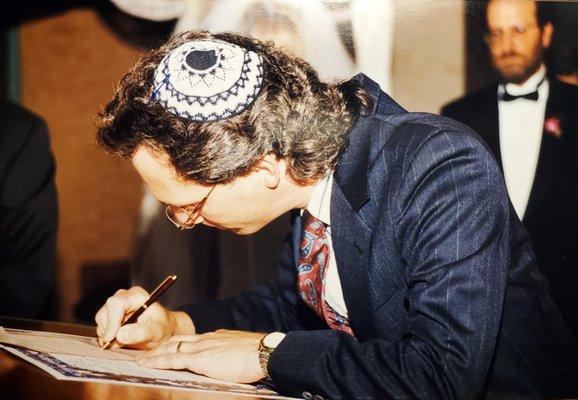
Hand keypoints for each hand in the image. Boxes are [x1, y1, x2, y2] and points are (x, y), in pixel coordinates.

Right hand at [94, 286, 194, 349]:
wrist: (163, 331)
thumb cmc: (162, 328)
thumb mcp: (156, 332)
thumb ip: (140, 333)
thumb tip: (120, 335)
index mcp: (136, 295)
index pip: (115, 304)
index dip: (112, 322)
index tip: (113, 338)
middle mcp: (124, 297)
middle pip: (104, 313)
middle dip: (110, 331)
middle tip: (122, 342)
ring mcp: (116, 306)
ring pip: (101, 321)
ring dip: (109, 335)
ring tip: (125, 339)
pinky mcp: (111, 315)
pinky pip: (101, 327)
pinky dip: (107, 336)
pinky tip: (120, 339)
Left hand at [135, 330, 265, 382]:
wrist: (264, 352)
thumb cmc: (258, 354)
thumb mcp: (240, 349)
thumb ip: (229, 352)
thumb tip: (224, 357)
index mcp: (215, 338)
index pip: (190, 340)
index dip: (176, 344)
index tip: (166, 347)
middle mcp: (205, 339)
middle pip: (176, 341)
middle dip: (160, 347)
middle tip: (145, 351)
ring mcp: (201, 348)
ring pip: (170, 349)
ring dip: (153, 354)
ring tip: (139, 359)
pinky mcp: (199, 359)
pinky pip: (172, 359)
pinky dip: (157, 361)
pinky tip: (146, 364)